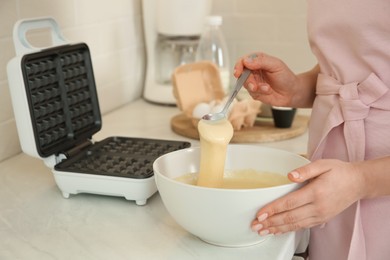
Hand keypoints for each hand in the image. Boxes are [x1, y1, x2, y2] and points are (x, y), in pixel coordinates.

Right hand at [234, 52, 298, 106]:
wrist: (292, 92)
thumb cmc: (286, 77)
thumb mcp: (276, 65)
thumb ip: (261, 61)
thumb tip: (246, 61)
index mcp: (258, 61)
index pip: (243, 61)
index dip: (238, 66)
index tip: (238, 73)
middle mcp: (254, 71)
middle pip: (242, 74)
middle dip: (248, 81)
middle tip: (254, 86)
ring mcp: (254, 82)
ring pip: (245, 85)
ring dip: (256, 88)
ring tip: (266, 88)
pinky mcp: (255, 92)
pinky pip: (251, 93)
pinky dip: (260, 93)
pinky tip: (268, 91)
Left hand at [251, 159, 365, 235]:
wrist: (358, 183)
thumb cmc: (340, 172)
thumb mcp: (323, 164)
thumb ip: (305, 170)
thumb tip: (290, 176)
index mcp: (315, 192)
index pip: (289, 203)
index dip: (273, 210)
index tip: (260, 214)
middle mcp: (318, 207)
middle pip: (289, 217)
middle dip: (270, 223)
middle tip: (255, 226)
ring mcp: (320, 215)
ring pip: (295, 225)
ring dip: (277, 229)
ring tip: (263, 231)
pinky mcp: (322, 218)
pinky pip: (303, 226)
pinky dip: (289, 230)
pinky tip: (279, 230)